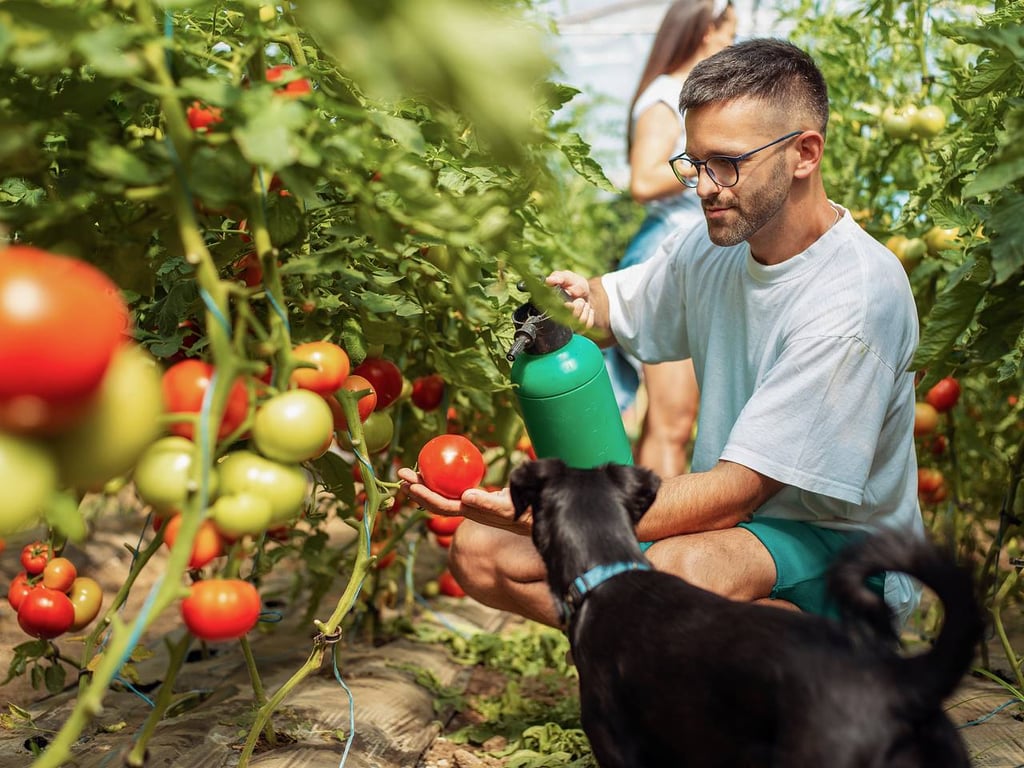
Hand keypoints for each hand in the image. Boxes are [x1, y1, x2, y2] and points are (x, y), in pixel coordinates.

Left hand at [396, 467, 528, 533]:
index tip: (411, 484)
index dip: (425, 496)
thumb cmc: (523, 508)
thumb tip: (466, 497)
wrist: (534, 511)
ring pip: (441, 493)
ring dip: (424, 483)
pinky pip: (452, 486)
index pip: (442, 505)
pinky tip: (436, 465)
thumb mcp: (507, 506)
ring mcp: (468, 502)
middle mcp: (466, 508)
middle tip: (401, 473)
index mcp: (470, 511)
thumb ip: (488, 503)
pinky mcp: (473, 495)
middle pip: (434, 500)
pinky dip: (440, 478)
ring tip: (410, 471)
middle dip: (416, 488)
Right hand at [546, 270, 595, 327]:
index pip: (557, 312)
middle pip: (571, 318)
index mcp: (551, 305)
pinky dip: (590, 315)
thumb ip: (559, 277)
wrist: (584, 292)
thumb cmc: (573, 284)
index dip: (567, 307)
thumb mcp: (567, 277)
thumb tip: (549, 280)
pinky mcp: (577, 330)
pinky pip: (587, 326)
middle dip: (579, 305)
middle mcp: (557, 318)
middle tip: (579, 299)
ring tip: (583, 303)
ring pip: (580, 322)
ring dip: (585, 310)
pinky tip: (587, 310)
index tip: (570, 300)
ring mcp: (568, 325)